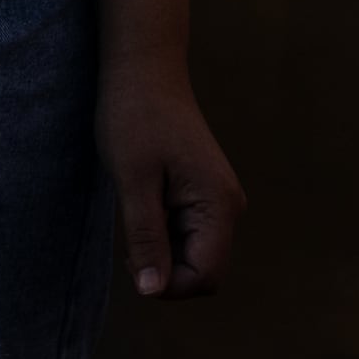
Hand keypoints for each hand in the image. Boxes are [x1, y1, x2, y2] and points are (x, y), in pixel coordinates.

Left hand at [100, 64, 242, 299]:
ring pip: (193, 255)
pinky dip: (163, 233)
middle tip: (130, 234)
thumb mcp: (132, 181)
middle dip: (165, 269)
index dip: (167, 284)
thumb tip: (151, 291)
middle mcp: (228, 206)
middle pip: (202, 271)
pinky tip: (143, 202)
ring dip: (161, 249)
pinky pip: (188, 234)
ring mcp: (218, 200)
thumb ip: (146, 238)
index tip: (130, 258)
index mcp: (219, 204)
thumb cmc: (135, 116)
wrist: (143, 67)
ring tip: (136, 208)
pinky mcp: (204, 194)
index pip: (204, 277)